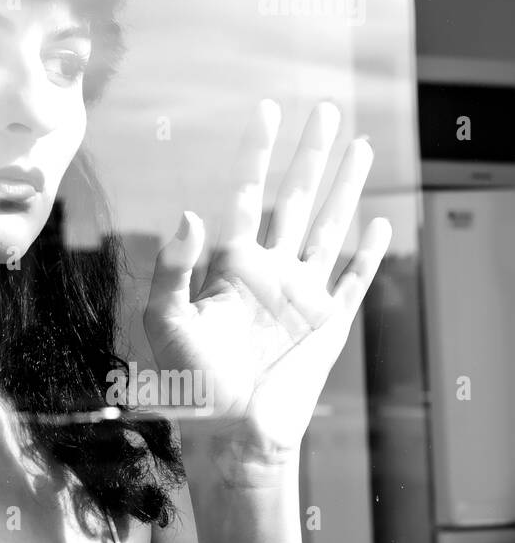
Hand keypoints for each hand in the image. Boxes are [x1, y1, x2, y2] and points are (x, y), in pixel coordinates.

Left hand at [142, 99, 391, 466]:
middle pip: (297, 197)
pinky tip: (378, 220)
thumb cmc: (188, 381)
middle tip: (324, 110)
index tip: (265, 111)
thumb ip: (170, 268)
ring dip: (347, 187)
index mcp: (231, 264)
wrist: (228, 432)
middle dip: (311, 155)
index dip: (257, 153)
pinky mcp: (329, 322)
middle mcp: (270, 270)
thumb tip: (189, 213)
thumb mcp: (164, 320)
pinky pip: (353, 278)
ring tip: (361, 146)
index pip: (248, 193)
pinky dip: (368, 251)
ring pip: (330, 225)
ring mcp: (303, 293)